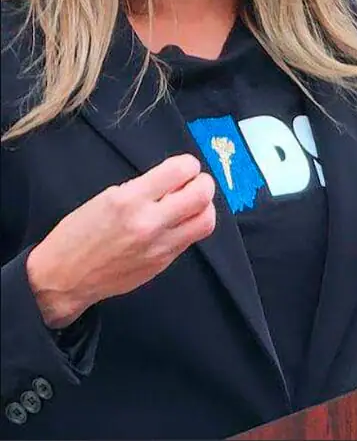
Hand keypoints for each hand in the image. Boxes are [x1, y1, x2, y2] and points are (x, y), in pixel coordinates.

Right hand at [25, 154, 216, 328]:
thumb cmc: (77, 237)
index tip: (185, 167)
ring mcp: (159, 246)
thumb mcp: (106, 198)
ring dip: (203, 207)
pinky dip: (191, 227)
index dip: (188, 165)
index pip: (180, 171)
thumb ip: (143, 187)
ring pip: (206, 220)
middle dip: (203, 183)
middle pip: (202, 195)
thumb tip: (173, 179)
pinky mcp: (163, 262)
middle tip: (195, 183)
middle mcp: (148, 223)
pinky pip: (192, 239)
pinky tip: (179, 223)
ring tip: (191, 205)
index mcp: (129, 200)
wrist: (64, 279)